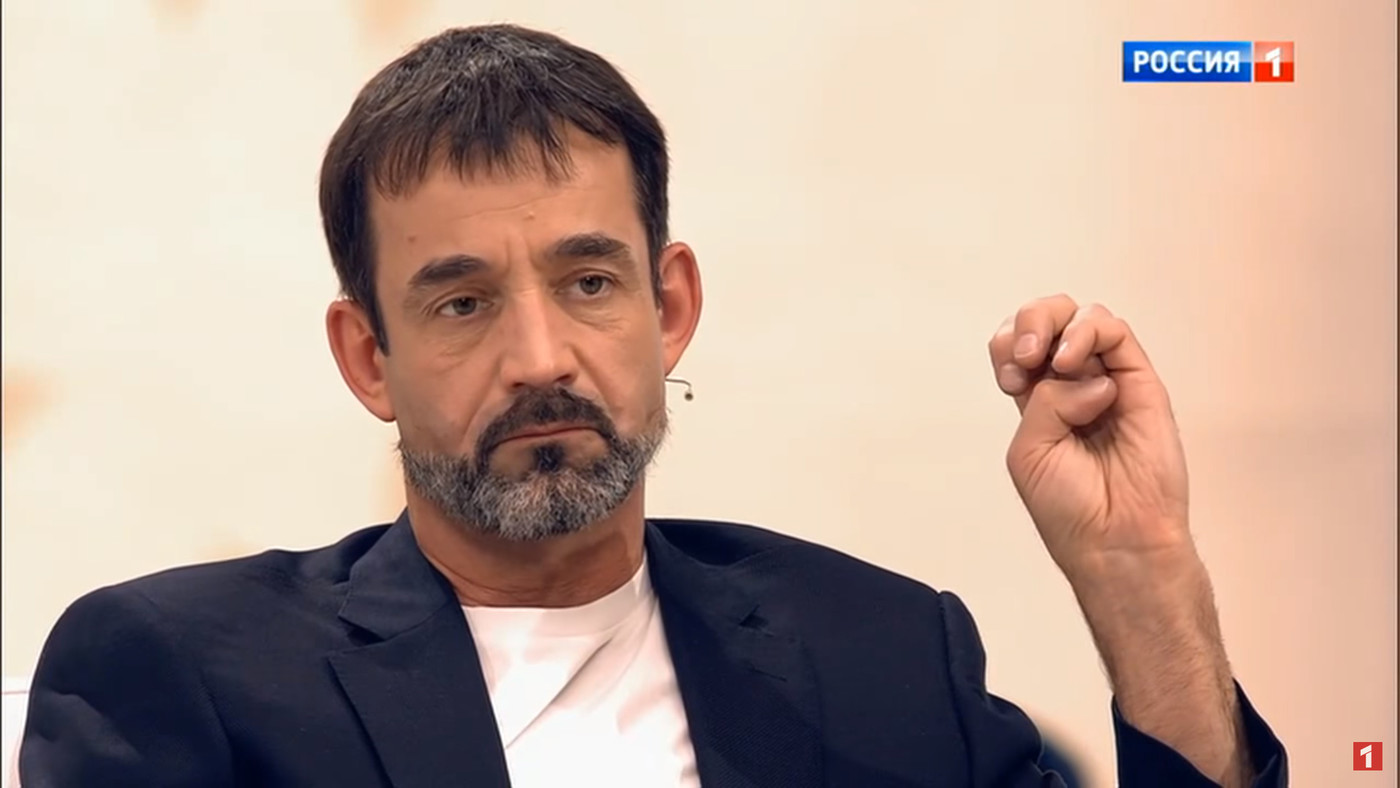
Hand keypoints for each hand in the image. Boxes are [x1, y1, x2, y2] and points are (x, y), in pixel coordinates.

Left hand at [988, 295, 1191, 579]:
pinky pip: (1115, 333)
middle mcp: (1072, 384)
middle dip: (1029, 321)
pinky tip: (1072, 365)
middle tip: (1025, 356)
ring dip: (1056, 326)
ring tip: (1055, 363)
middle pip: (1048, 319)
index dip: (1006, 345)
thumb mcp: (1028, 450)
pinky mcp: (1140, 382)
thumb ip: (1043, 402)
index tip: (1010, 379)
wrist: (1115, 539)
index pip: (1015, 344)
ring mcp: (1107, 380)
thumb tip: (1089, 377)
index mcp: (1037, 400)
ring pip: (1083, 318)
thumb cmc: (1071, 507)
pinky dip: (1088, 334)